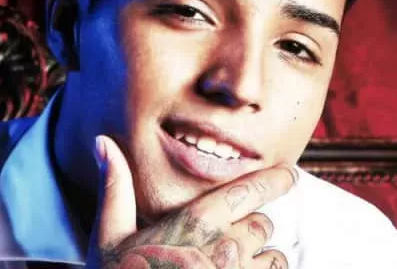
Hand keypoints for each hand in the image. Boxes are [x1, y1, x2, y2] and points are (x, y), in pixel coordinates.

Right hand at [86, 135, 295, 267]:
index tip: (290, 173)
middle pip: (261, 223)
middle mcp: (224, 248)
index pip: (247, 190)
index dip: (274, 180)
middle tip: (231, 234)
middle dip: (252, 225)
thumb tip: (103, 143)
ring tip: (235, 262)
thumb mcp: (109, 235)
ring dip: (261, 256)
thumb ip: (115, 187)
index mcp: (195, 223)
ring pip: (273, 257)